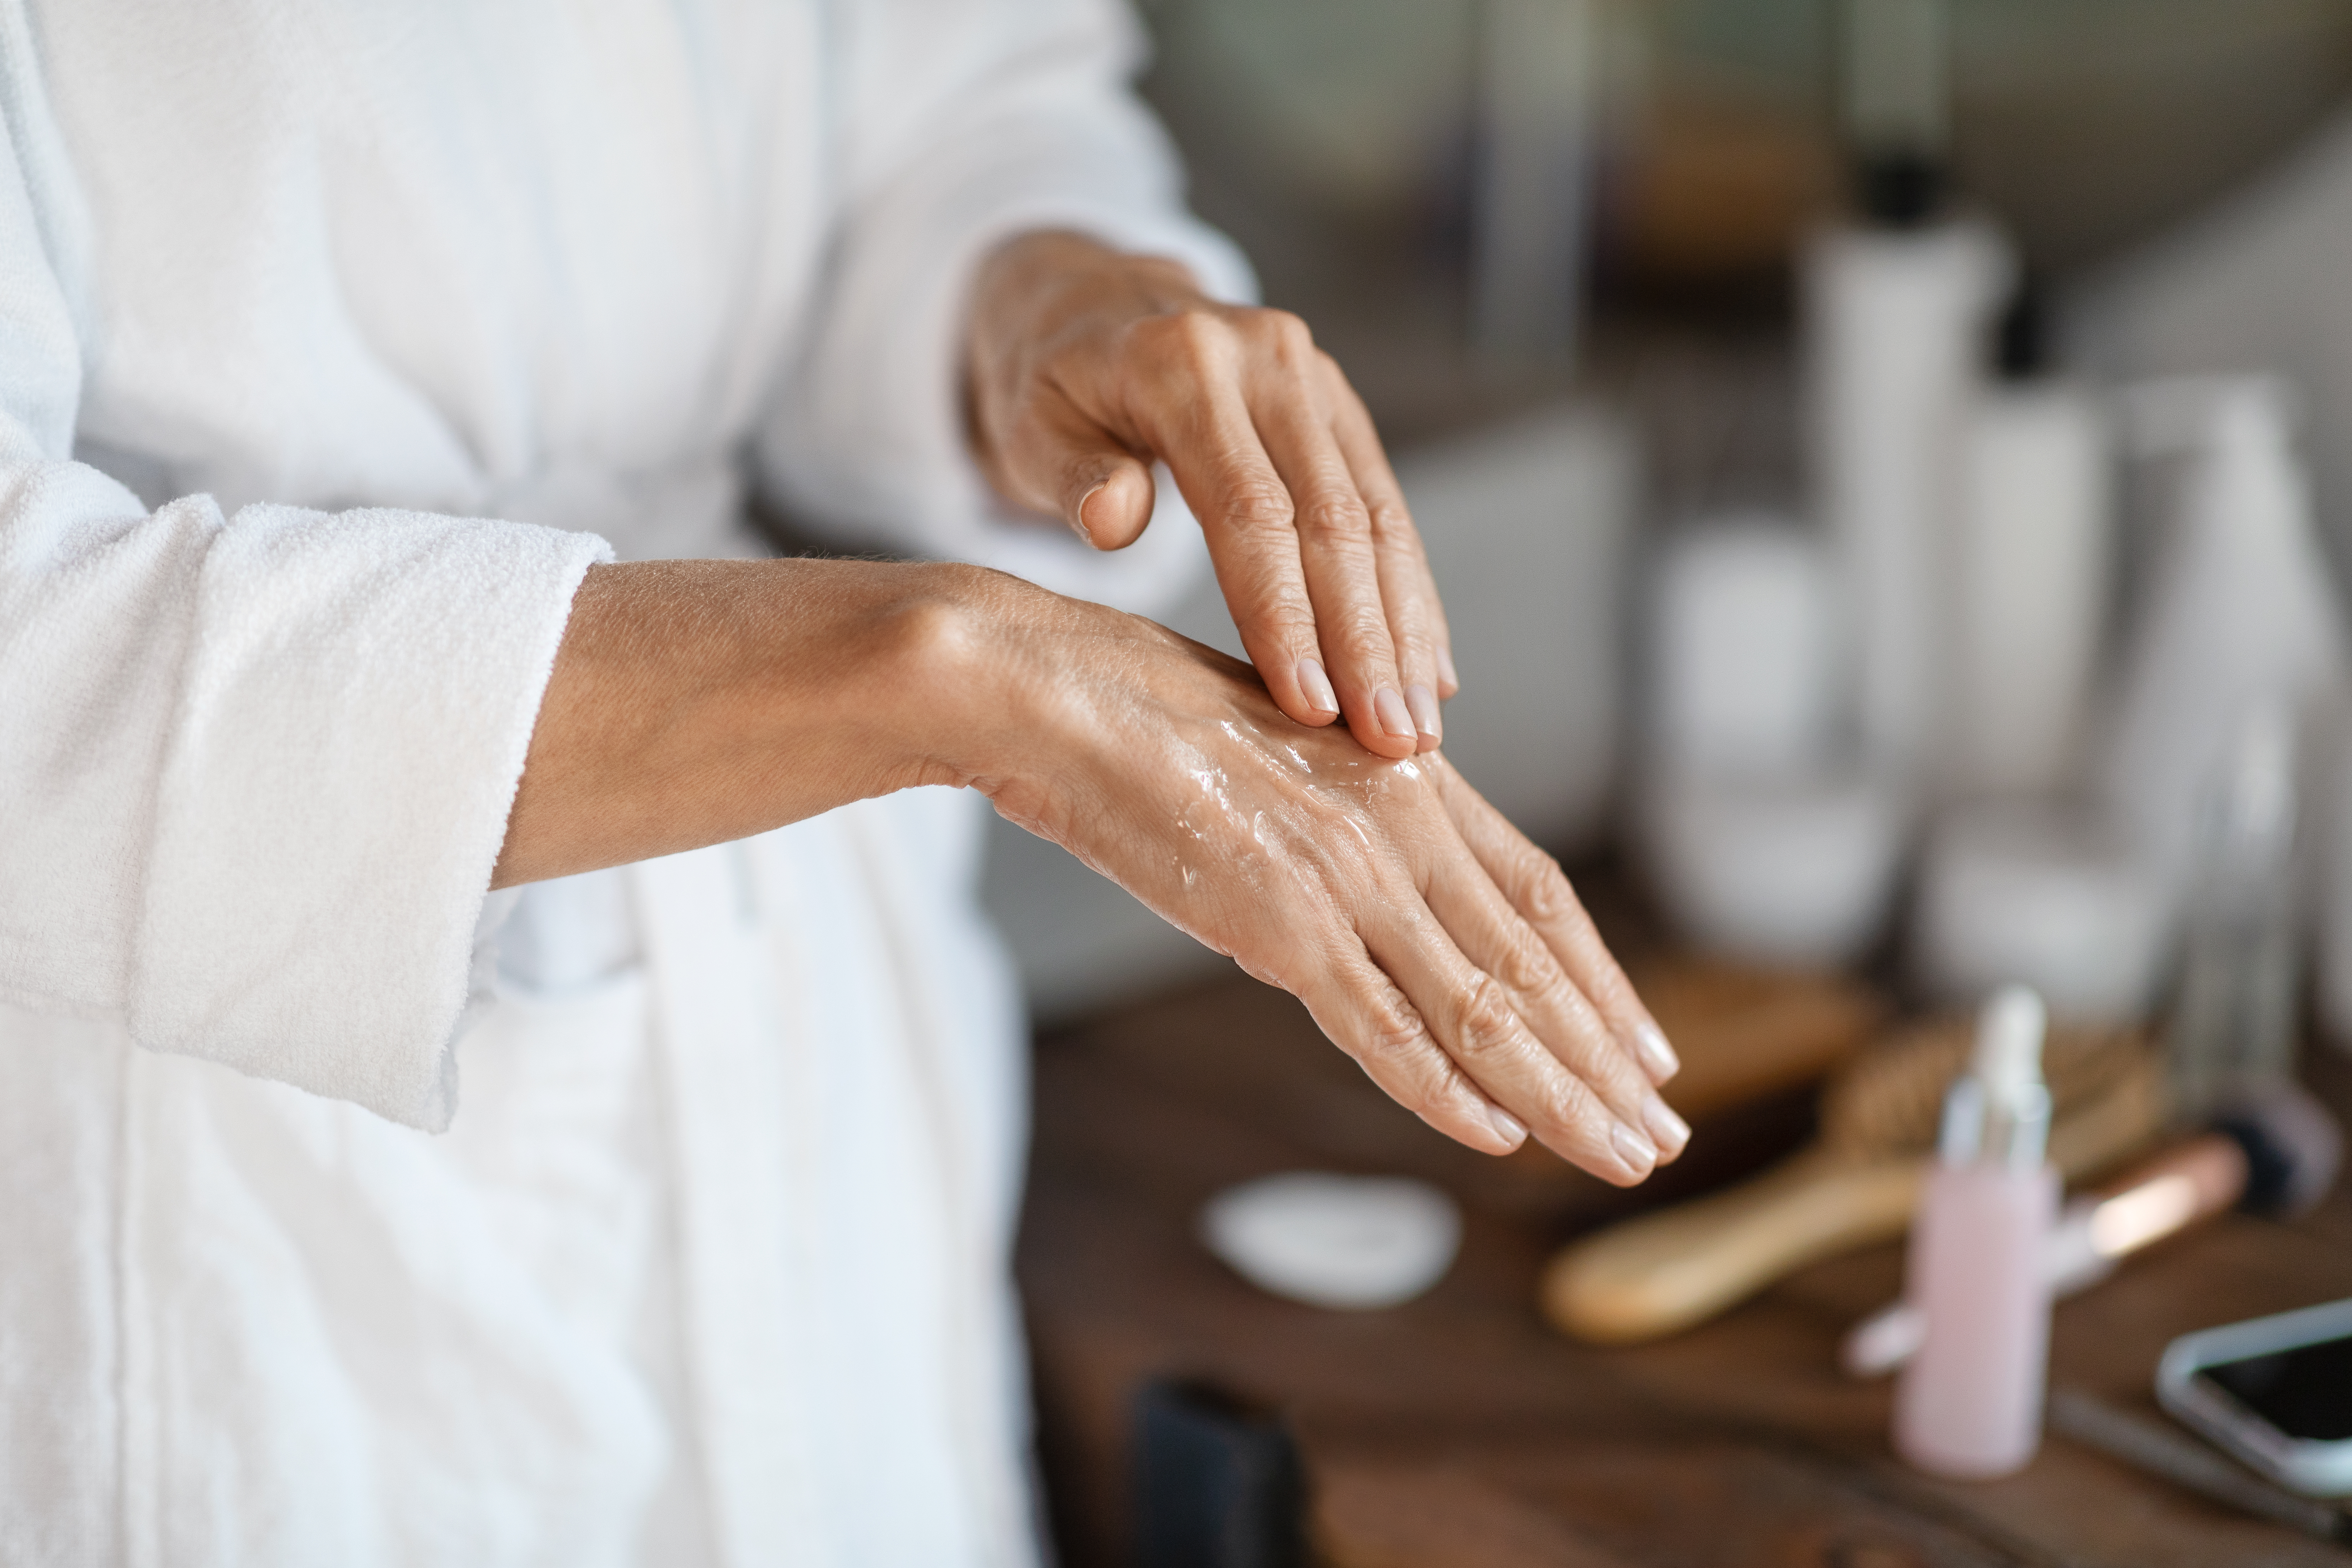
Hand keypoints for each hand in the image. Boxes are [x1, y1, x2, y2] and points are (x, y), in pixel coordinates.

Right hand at [959, 572, 1685, 1185]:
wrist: (1056, 689)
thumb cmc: (1149, 710)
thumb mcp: (1284, 753)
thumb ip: (1346, 815)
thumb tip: (1380, 877)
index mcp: (1404, 778)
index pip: (1539, 896)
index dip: (1603, 980)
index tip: (1648, 1047)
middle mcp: (1396, 824)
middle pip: (1532, 963)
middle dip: (1607, 1058)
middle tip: (1663, 1130)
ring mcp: (1342, 875)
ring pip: (1480, 1006)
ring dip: (1560, 1092)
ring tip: (1623, 1154)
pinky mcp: (1276, 921)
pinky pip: (1379, 1025)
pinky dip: (1444, 1087)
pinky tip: (1499, 1135)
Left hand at [965, 231, 1454, 761]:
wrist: (1092, 300)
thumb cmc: (1050, 384)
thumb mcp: (1028, 421)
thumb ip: (1070, 472)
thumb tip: (1114, 520)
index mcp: (1186, 363)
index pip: (1251, 510)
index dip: (1284, 614)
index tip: (1310, 706)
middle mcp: (1268, 359)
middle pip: (1333, 520)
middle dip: (1366, 642)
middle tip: (1392, 744)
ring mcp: (1315, 380)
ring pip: (1378, 520)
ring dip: (1405, 630)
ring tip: (1418, 730)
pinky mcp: (1340, 408)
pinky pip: (1388, 509)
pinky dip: (1409, 594)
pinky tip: (1430, 670)